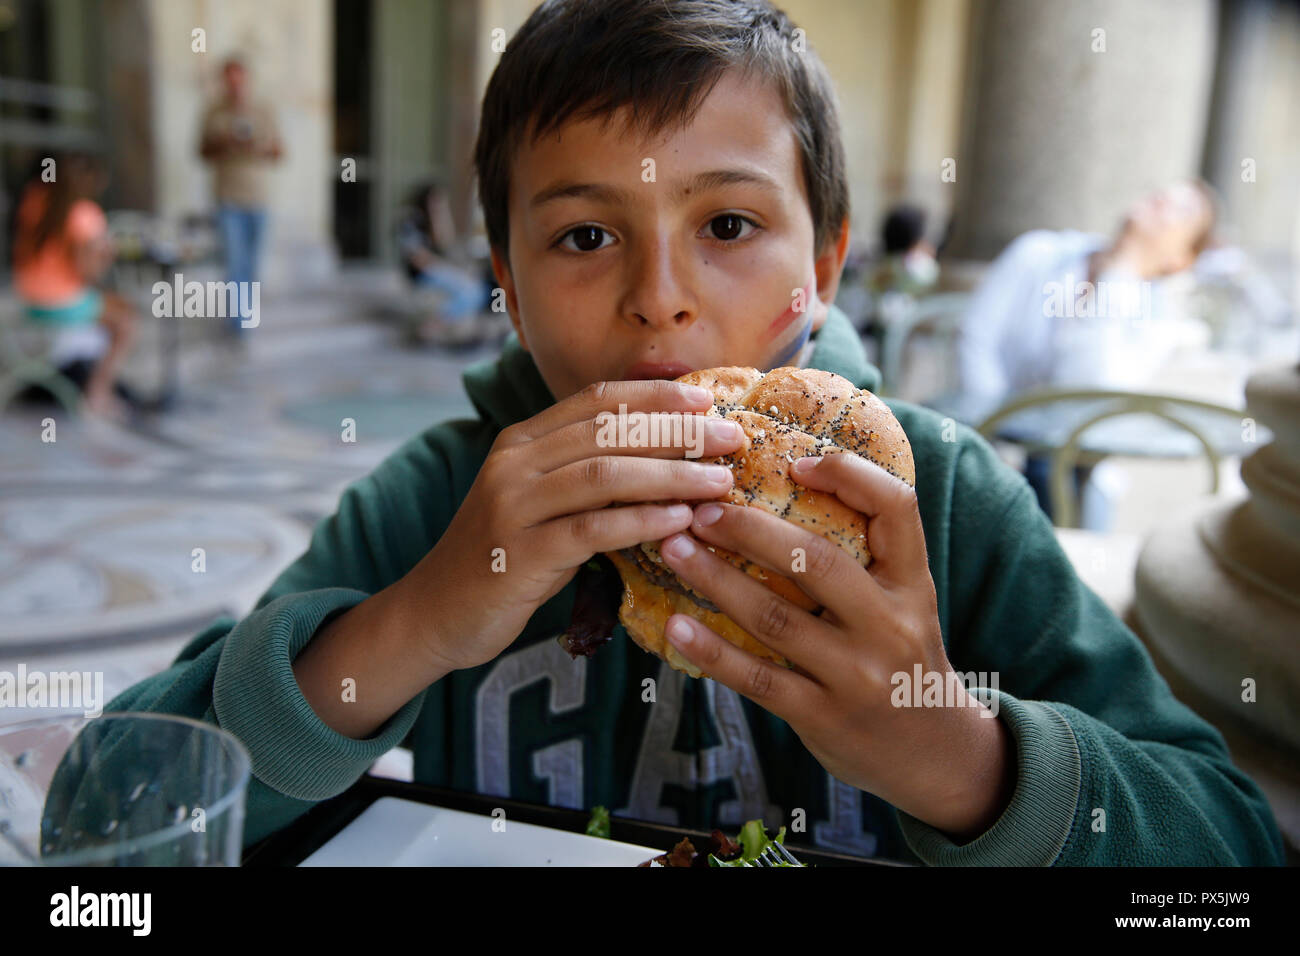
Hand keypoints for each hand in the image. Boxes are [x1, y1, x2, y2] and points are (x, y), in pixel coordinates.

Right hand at [404, 380, 746, 672]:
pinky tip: (681, 521)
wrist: (435, 614)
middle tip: (732, 437)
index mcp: (521, 441)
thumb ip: (586, 477)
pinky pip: (592, 529)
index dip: (655, 396)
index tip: (707, 399)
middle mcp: (513, 463)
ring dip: (671, 474)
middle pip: (608, 430)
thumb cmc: (506, 558)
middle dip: (678, 431)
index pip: (596, 400)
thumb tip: (669, 458)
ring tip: (720, 480)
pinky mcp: (519, 553)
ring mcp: (512, 506)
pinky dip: (642, 521)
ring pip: (604, 475)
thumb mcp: (542, 504)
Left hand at [656, 451, 1016, 840]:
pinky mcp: (823, 716)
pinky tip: (676, 626)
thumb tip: (794, 477)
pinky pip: (758, 678)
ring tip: (674, 549)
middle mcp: (889, 624)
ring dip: (715, 579)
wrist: (936, 754)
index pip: (897, 508)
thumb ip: (868, 552)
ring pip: (775, 617)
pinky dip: (712, 651)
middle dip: (750, 529)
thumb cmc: (903, 655)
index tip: (795, 462)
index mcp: (912, 582)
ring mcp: (856, 674)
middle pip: (816, 561)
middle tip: (699, 508)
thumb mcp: (907, 599)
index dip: (848, 475)